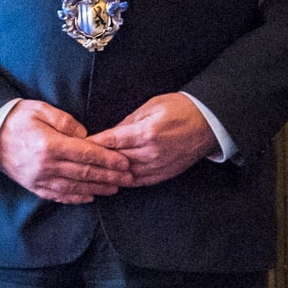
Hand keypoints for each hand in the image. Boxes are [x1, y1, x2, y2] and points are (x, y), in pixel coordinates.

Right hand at [0, 101, 132, 203]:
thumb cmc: (17, 119)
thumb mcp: (41, 110)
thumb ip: (65, 122)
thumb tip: (85, 135)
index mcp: (50, 145)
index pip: (86, 154)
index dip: (108, 159)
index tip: (124, 162)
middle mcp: (46, 166)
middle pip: (84, 173)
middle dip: (109, 176)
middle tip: (128, 177)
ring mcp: (39, 179)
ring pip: (75, 187)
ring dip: (97, 189)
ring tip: (115, 188)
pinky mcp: (34, 186)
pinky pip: (59, 195)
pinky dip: (76, 198)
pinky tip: (90, 197)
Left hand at [85, 92, 215, 187]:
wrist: (209, 123)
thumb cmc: (181, 108)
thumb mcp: (152, 105)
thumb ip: (129, 121)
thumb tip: (110, 133)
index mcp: (147, 132)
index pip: (112, 141)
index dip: (93, 144)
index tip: (78, 145)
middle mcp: (151, 153)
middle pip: (116, 159)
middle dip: (97, 159)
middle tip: (79, 159)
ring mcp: (158, 166)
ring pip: (125, 174)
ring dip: (108, 173)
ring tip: (92, 171)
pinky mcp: (164, 174)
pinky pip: (139, 182)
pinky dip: (125, 181)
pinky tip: (114, 178)